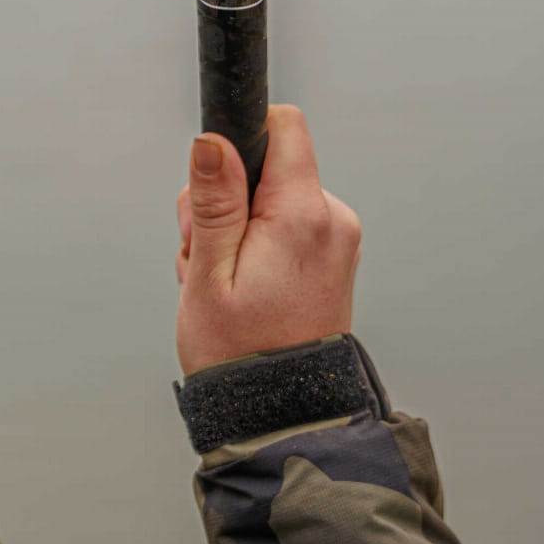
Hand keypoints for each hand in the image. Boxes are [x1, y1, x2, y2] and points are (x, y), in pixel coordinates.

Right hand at [176, 105, 360, 375]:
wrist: (284, 416)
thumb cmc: (242, 356)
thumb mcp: (208, 275)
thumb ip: (214, 201)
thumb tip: (212, 142)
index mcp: (304, 217)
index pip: (285, 127)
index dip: (241, 140)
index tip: (214, 184)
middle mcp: (333, 221)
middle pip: (268, 168)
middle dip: (225, 202)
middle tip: (205, 257)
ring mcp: (338, 242)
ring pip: (271, 200)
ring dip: (236, 230)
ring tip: (223, 283)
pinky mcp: (333, 259)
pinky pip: (287, 228)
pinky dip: (257, 248)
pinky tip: (242, 288)